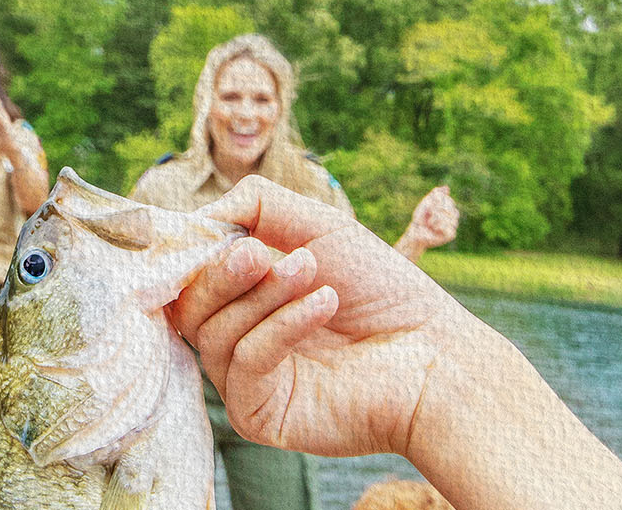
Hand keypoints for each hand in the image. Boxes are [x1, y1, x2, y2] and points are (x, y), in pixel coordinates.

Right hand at [168, 175, 468, 457]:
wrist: (434, 351)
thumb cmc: (381, 289)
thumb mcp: (316, 226)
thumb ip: (253, 206)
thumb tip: (193, 219)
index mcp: (243, 299)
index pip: (187, 278)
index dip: (187, 253)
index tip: (211, 229)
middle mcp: (237, 341)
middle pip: (187, 307)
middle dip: (221, 273)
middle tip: (261, 253)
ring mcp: (245, 382)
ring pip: (212, 334)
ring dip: (261, 295)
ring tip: (310, 272)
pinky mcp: (258, 416)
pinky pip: (244, 363)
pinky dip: (281, 326)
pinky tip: (325, 304)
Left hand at [404, 185, 458, 249]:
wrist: (415, 231)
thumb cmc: (421, 217)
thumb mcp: (427, 202)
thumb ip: (436, 194)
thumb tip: (447, 188)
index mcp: (448, 208)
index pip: (449, 201)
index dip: (438, 202)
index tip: (429, 206)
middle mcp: (453, 216)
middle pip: (451, 208)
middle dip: (437, 210)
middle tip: (429, 214)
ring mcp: (453, 226)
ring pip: (449, 217)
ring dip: (435, 219)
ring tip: (430, 223)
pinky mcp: (451, 234)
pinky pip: (448, 226)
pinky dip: (438, 226)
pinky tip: (434, 229)